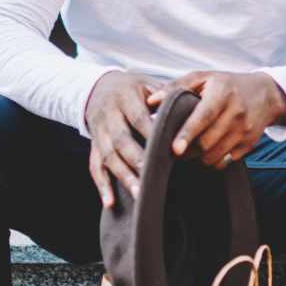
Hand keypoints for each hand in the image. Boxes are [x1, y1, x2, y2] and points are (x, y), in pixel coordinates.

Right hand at [85, 70, 160, 208]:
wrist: (100, 88)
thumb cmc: (133, 88)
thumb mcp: (148, 83)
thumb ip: (166, 97)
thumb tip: (191, 110)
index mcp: (124, 98)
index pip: (137, 117)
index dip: (150, 132)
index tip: (166, 147)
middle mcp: (109, 115)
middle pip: (120, 140)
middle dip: (135, 159)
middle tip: (151, 176)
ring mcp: (99, 132)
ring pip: (108, 157)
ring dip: (122, 176)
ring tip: (139, 194)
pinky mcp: (94, 146)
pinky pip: (94, 167)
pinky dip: (102, 186)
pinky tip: (110, 202)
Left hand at [147, 71, 285, 168]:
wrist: (265, 93)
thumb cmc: (227, 84)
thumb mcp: (203, 77)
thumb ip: (176, 86)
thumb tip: (151, 101)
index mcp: (222, 93)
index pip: (203, 117)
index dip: (187, 133)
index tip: (174, 148)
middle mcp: (236, 112)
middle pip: (207, 142)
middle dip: (188, 149)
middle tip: (175, 149)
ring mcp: (244, 130)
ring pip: (215, 155)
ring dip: (199, 157)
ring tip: (191, 150)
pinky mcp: (249, 144)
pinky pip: (226, 161)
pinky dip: (214, 161)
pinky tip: (208, 152)